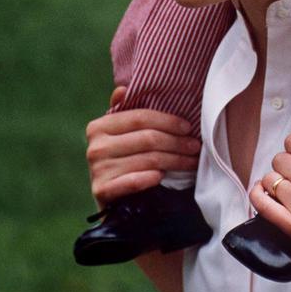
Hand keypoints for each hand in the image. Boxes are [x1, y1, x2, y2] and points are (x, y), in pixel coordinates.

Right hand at [85, 87, 199, 206]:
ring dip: (175, 161)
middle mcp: (95, 146)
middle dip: (177, 142)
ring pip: (148, 159)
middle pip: (148, 138)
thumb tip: (122, 89)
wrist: (113, 202)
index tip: (188, 127)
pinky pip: (132, 181)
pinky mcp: (102, 191)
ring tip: (190, 161)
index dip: (168, 121)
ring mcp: (97, 169)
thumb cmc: (124, 160)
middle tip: (195, 146)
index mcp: (99, 126)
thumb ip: (125, 111)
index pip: (140, 117)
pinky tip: (162, 176)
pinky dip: (149, 178)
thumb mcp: (122, 134)